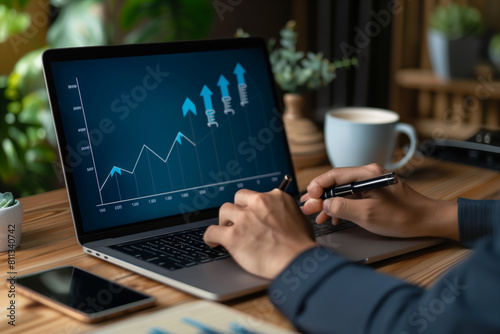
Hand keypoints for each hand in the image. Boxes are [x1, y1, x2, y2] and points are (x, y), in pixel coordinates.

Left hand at [204, 189, 316, 279]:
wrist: (297, 261)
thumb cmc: (302, 245)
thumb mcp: (299, 218)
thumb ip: (284, 212)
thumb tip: (280, 216)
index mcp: (275, 197)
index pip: (255, 195)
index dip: (251, 207)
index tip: (250, 214)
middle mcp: (258, 203)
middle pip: (237, 199)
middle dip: (237, 210)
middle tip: (239, 223)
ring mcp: (244, 218)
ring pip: (224, 211)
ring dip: (225, 221)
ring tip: (227, 232)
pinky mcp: (233, 235)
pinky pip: (212, 231)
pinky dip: (211, 237)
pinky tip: (214, 242)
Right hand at [301, 164, 458, 240]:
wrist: (427, 220)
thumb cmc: (402, 217)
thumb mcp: (367, 214)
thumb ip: (342, 207)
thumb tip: (323, 203)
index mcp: (367, 174)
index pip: (334, 175)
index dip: (318, 186)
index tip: (308, 197)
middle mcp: (369, 174)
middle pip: (337, 182)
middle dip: (320, 195)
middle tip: (307, 206)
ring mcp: (372, 183)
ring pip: (343, 190)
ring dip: (329, 202)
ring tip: (317, 214)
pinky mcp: (375, 192)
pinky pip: (353, 196)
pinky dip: (341, 205)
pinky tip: (335, 216)